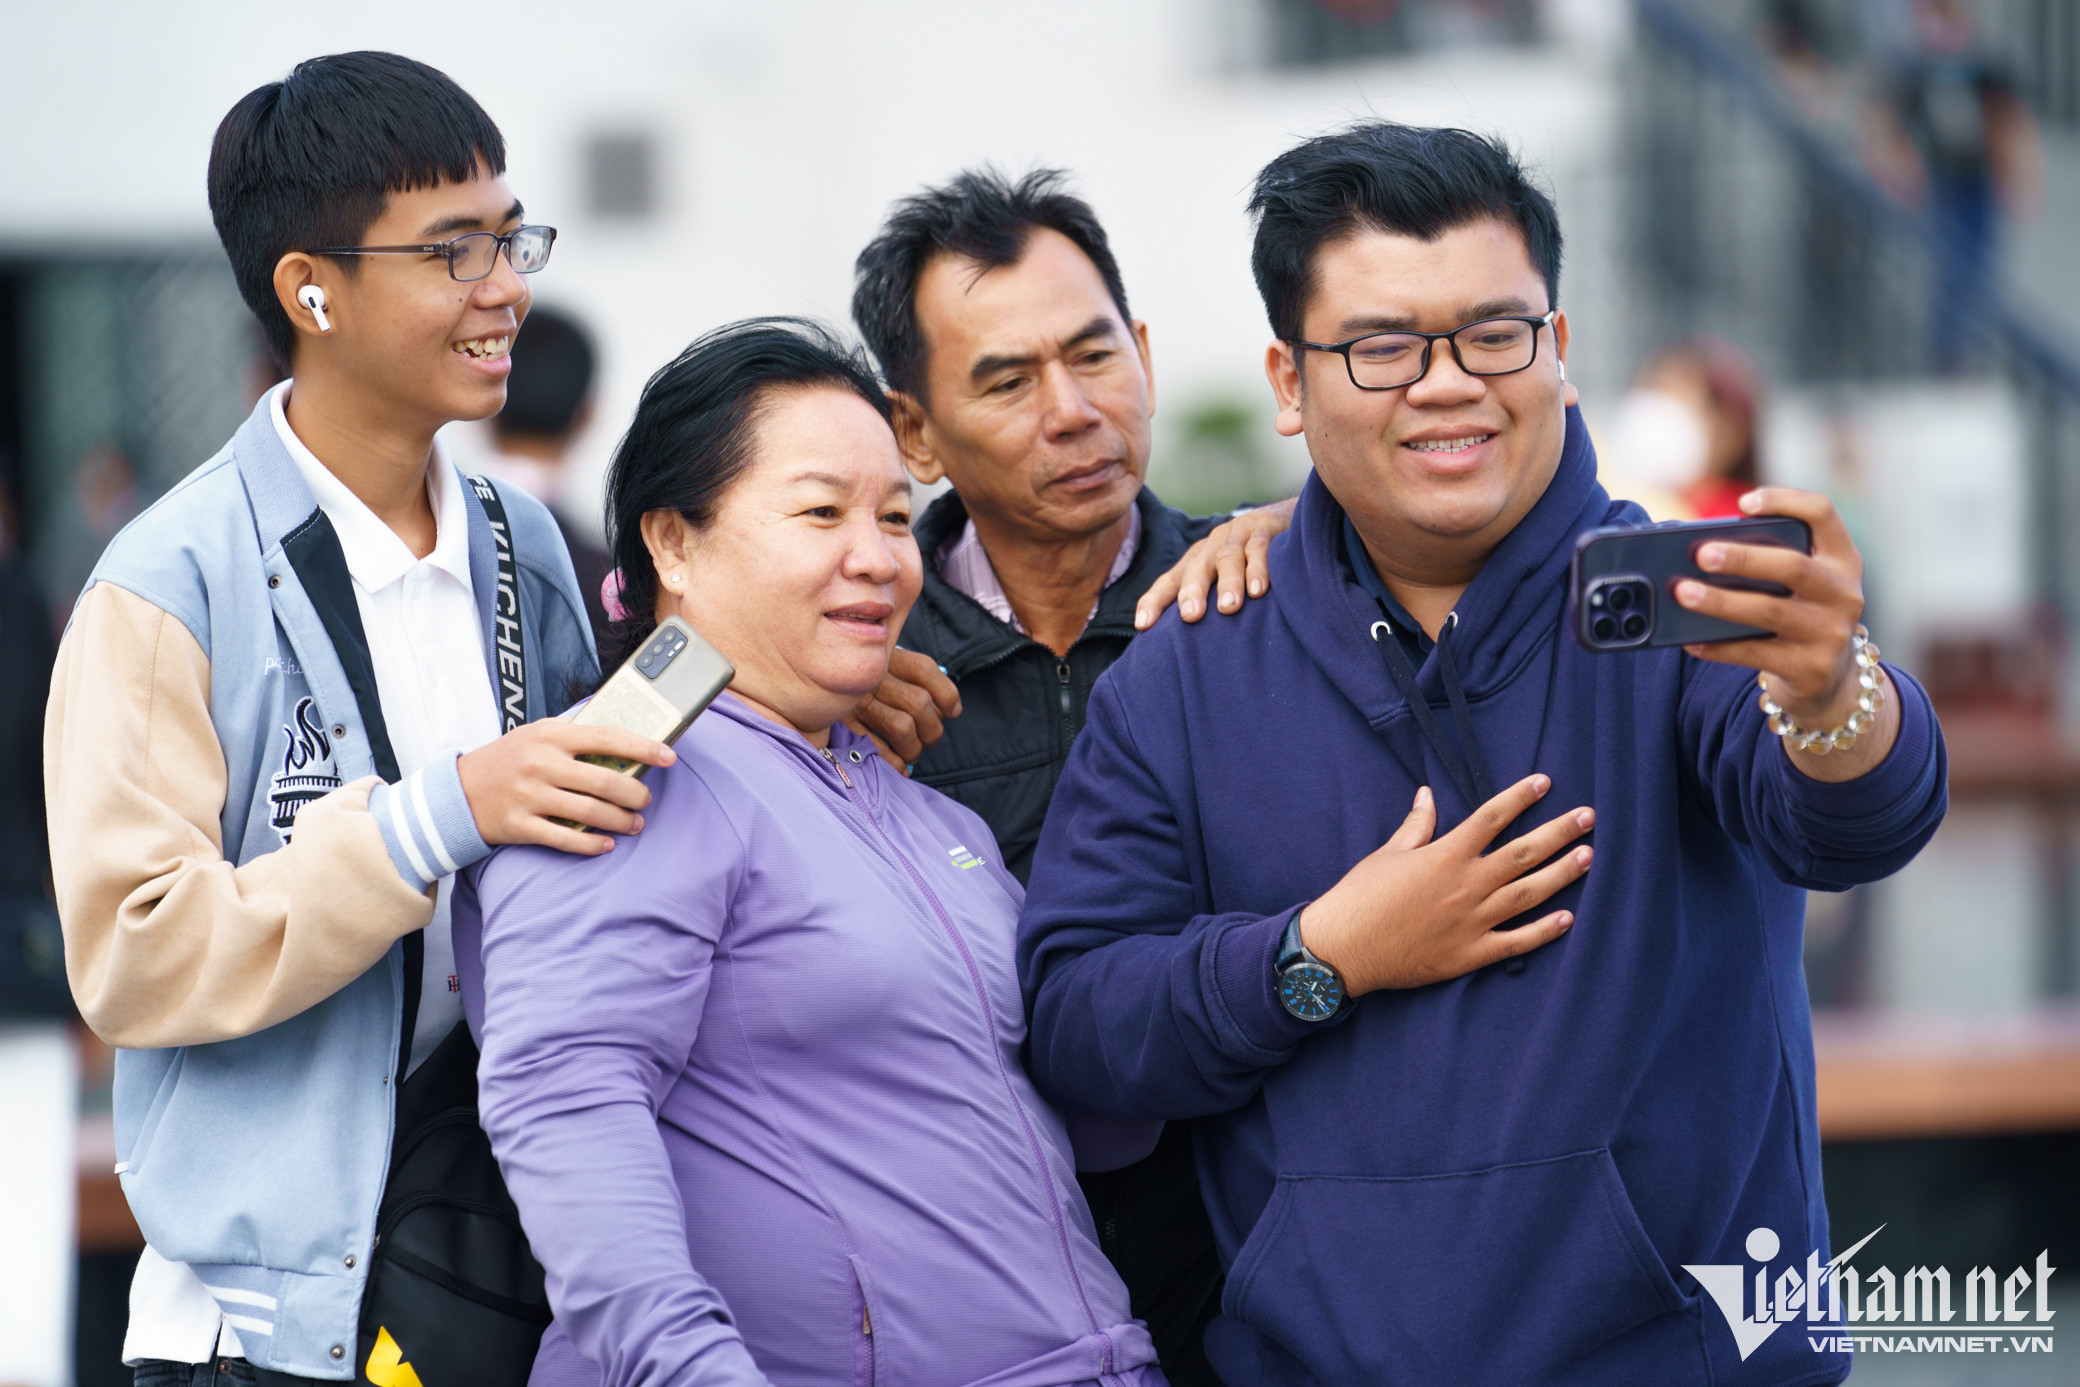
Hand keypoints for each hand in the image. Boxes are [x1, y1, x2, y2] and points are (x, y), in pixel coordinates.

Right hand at [457, 720, 675, 856]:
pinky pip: (565, 838)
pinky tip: (606, 845)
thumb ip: (576, 736)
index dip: (643, 748)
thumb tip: (627, 741)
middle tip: (645, 801)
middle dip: (634, 794)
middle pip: (604, 781)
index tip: (669, 757)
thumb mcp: (537, 734)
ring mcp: (530, 795)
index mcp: (550, 735)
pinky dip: (591, 845)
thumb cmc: (508, 759)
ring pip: (590, 812)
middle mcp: (541, 763)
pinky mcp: (520, 825)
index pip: (607, 738)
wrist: (457, 791)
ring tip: (634, 824)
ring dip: (620, 821)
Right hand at [846, 647, 961, 772]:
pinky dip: (894, 764)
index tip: (952, 711)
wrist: (805, 680)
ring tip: (913, 752)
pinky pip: (877, 750)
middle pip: (919, 703)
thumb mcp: (882, 668)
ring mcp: (855, 702)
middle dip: (932, 729)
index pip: (924, 669)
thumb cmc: (857, 683)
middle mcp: (870, 677)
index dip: (946, 693)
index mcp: (884, 657)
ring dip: (915, 748)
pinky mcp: (841, 726)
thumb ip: (913, 680)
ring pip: (903, 727)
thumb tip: (951, 710)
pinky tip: (899, 766)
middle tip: (929, 739)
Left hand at [1134, 496, 1297, 629]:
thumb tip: (1186, 653)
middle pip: (1196, 568)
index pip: (1169, 582)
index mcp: (1195, 562)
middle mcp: (1211, 548)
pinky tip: (1259, 591)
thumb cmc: (1247, 564)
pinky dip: (1259, 569)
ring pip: (1227, 557)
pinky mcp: (1264, 529)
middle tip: (1191, 616)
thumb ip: (1207, 607)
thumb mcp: (1222, 581)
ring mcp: (1237, 536)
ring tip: (1228, 607)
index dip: (1154, 601)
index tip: (1143, 626)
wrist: (1281, 522)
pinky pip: (1259, 549)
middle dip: (1192, 591)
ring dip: (1228, 582)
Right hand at [1300, 776, 1591, 994]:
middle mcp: (1466, 885)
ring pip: (1528, 894)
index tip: (1545, 782)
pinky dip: (1544, 931)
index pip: (1491, 817)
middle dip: (1559, 832)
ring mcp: (1472, 921)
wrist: (1345, 948)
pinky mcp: (1470, 954)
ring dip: (1561, 874)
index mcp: (1445, 856)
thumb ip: (1417, 825)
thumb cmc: (1361, 897)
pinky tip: (1568, 918)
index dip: (1520, 797)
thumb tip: (1428, 794)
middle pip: (1523, 853)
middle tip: (1589, 817)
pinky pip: (1516, 941)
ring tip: (1588, 856)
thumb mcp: (1388, 853)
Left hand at [1673, 488, 1899, 781]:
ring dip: (1721, 602)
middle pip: (1793, 566)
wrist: (1828, 678)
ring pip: (1770, 612)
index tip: (1744, 502)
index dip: (1786, 501)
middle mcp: (1844, 593)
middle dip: (1744, 559)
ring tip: (1683, 593)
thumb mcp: (1800, 584)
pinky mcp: (1811, 669)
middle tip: (1701, 554)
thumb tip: (1698, 552)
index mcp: (1842, 559)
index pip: (1823, 515)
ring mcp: (1831, 633)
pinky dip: (1718, 646)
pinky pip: (1756, 653)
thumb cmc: (1798, 614)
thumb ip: (1768, 562)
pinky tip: (1689, 640)